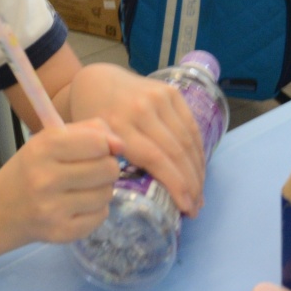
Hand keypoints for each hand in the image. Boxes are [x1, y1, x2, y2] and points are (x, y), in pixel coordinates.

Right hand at [0, 122, 122, 243]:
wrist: (1, 210)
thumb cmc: (31, 169)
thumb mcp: (50, 139)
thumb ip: (88, 131)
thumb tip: (120, 144)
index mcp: (43, 148)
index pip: (98, 143)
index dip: (105, 145)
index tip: (98, 150)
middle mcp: (46, 179)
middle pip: (108, 169)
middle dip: (106, 167)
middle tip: (92, 170)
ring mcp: (53, 209)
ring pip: (107, 194)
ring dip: (101, 190)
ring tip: (82, 189)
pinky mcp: (62, 232)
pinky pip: (101, 216)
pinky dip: (95, 210)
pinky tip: (77, 206)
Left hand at [66, 63, 206, 214]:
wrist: (96, 81)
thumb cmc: (91, 120)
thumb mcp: (94, 144)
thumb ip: (113, 166)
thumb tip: (143, 199)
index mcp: (118, 125)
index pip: (155, 159)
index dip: (175, 185)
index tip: (186, 208)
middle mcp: (141, 109)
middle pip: (176, 152)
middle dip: (191, 183)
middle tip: (196, 207)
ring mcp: (158, 98)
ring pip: (187, 140)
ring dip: (197, 170)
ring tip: (199, 192)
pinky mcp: (171, 92)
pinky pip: (191, 125)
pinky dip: (198, 150)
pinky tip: (198, 168)